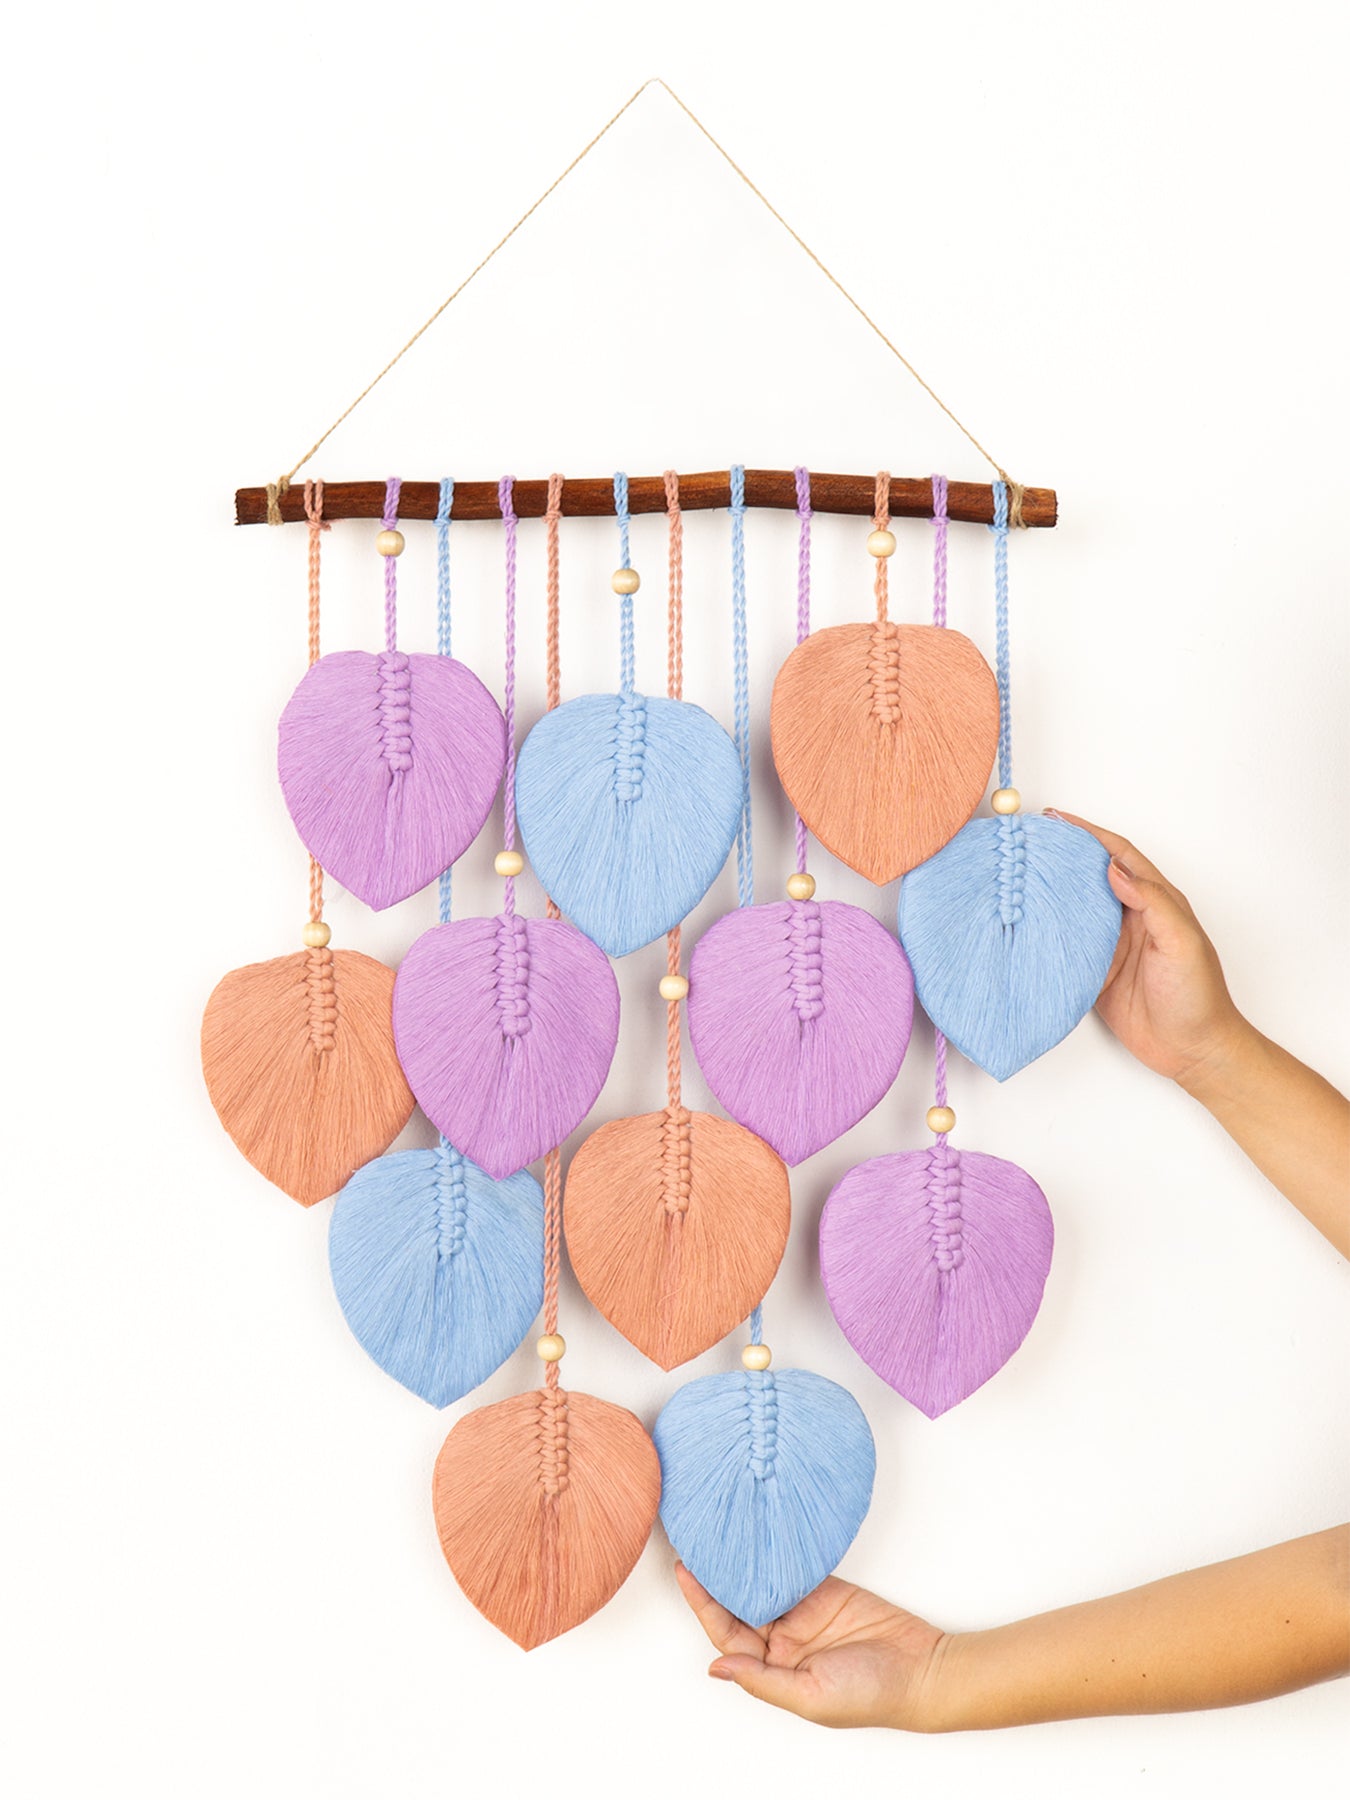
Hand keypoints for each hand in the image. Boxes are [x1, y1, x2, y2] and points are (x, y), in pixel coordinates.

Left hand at [674, 1562, 950, 1730]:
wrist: (922, 1669)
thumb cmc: (871, 1695)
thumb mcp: (811, 1696)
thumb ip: (763, 1681)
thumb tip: (717, 1669)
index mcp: (774, 1670)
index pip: (727, 1633)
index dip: (703, 1603)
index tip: (685, 1573)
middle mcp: (783, 1641)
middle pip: (738, 1605)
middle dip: (715, 1579)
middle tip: (694, 1543)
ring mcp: (803, 1614)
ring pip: (761, 1584)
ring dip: (741, 1565)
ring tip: (719, 1534)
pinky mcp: (825, 1591)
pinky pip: (792, 1570)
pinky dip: (774, 1555)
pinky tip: (756, 1538)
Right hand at [1048, 811, 1247, 1088]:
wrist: (1193, 1052)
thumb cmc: (1198, 997)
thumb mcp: (1182, 943)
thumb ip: (1152, 903)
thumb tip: (1113, 869)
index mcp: (1157, 902)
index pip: (1119, 855)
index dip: (1089, 834)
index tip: (1056, 820)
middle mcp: (1132, 918)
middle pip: (1092, 875)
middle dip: (1064, 855)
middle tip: (1027, 842)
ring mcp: (1113, 945)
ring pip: (1076, 907)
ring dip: (1051, 891)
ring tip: (1019, 875)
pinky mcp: (1097, 972)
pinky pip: (1068, 945)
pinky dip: (1048, 932)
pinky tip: (1026, 924)